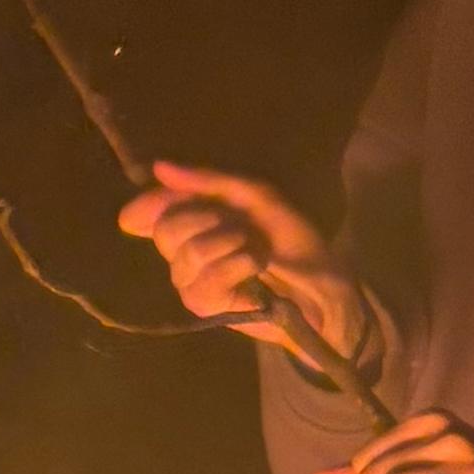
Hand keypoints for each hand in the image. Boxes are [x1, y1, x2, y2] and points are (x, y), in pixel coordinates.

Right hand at [120, 158, 370, 375]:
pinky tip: (255, 272)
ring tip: (257, 252)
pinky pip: (206, 278)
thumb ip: (209, 182)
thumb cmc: (293, 242)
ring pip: (191, 252)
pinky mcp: (202, 305)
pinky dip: (239, 265)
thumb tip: (159, 167)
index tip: (172, 197)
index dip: (153, 202)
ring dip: (234, 244)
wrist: (322, 286)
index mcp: (193, 221)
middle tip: (242, 228)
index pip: (151, 210)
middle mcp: (183, 250)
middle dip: (211, 219)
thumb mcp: (257, 199)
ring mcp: (189, 280)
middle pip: (167, 228)